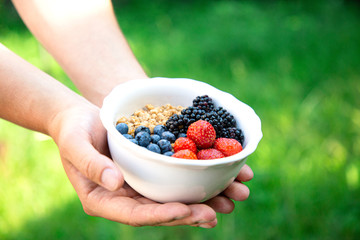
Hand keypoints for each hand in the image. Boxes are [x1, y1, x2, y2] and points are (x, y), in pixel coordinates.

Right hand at [50, 103, 252, 227]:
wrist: (82, 118)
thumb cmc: (73, 130)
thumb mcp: (75, 143)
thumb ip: (91, 164)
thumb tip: (115, 185)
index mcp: (103, 199)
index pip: (134, 214)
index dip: (160, 215)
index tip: (184, 210)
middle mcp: (124, 197)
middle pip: (158, 212)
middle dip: (187, 214)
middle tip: (215, 213)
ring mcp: (138, 186)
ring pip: (170, 199)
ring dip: (199, 202)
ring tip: (227, 202)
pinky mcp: (149, 173)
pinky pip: (172, 181)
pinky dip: (194, 182)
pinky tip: (216, 181)